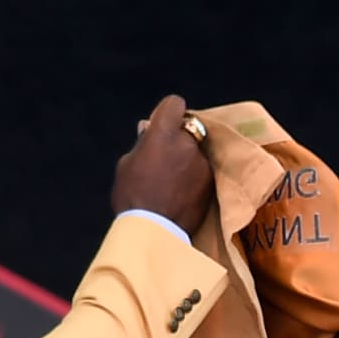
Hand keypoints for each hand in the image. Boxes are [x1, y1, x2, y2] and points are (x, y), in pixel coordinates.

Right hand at [111, 95, 212, 234]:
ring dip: (188, 161)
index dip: (168, 113)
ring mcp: (202, 164)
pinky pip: (203, 173)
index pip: (175, 104)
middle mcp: (187, 144)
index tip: (163, 125)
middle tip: (168, 158)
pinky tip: (183, 195)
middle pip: (188, 130)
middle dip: (179, 140)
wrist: (153, 232)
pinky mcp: (211, 184)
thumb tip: (149, 133)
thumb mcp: (126, 165)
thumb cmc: (132, 197)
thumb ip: (143, 145)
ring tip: (174, 183)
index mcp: (163, 133)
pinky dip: (195, 180)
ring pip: (196, 153)